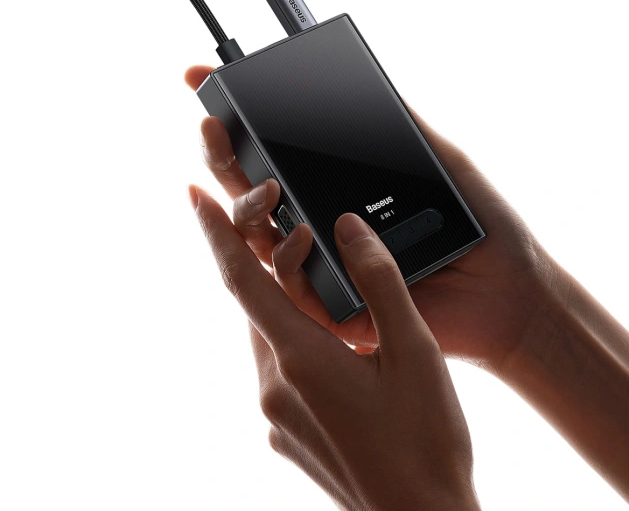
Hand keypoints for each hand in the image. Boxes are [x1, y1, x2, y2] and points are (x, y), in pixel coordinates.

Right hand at [186, 66, 555, 370]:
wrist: (510, 290)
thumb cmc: (481, 224)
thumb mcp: (439, 157)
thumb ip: (401, 123)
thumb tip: (363, 81)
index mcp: (338, 189)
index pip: (276, 150)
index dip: (235, 118)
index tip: (199, 78)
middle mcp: (322, 224)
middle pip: (250, 190)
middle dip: (220, 154)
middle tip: (211, 124)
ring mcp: (324, 264)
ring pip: (257, 237)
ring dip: (248, 206)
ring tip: (266, 184)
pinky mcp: (336, 306)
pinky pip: (292, 285)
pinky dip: (288, 258)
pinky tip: (301, 232)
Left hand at [190, 186, 479, 509]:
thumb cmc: (425, 440)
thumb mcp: (414, 349)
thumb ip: (377, 280)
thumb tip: (347, 228)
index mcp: (300, 358)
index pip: (243, 280)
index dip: (216, 233)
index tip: (194, 196)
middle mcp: (274, 387)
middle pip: (256, 306)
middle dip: (267, 266)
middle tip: (294, 235)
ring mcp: (277, 416)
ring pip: (270, 338)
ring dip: (283, 305)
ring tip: (319, 289)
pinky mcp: (287, 435)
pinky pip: (280, 371)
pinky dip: (295, 342)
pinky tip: (335, 348)